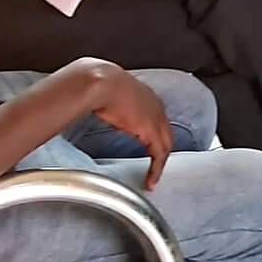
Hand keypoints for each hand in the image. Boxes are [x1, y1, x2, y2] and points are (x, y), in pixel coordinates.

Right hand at [73, 59, 173, 189]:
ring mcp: (156, 117)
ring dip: (160, 163)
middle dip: (162, 151)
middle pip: (166, 133)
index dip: (154, 135)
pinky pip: (159, 154)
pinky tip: (151, 180)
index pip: (157, 119)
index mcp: (145, 96)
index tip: (149, 147)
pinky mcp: (152, 130)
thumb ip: (110, 103)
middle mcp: (155, 106)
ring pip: (166, 145)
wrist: (100, 81)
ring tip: (153, 177)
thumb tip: (96, 107)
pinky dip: (156, 169)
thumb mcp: (108, 93)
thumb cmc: (98, 83)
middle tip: (156, 167)